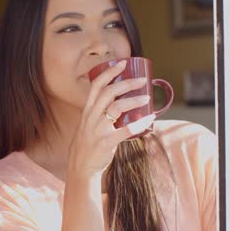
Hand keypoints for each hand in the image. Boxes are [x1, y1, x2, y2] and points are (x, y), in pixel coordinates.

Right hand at [68, 60, 154, 176]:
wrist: (80, 166)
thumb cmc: (87, 145)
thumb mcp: (87, 125)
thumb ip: (98, 114)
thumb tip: (119, 104)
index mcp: (87, 111)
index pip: (96, 86)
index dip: (109, 72)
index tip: (122, 63)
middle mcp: (91, 117)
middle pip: (109, 93)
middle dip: (127, 83)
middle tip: (142, 80)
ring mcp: (98, 129)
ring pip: (117, 108)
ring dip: (134, 100)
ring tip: (146, 99)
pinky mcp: (106, 142)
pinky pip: (126, 130)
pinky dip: (140, 124)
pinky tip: (149, 120)